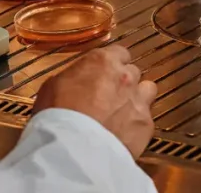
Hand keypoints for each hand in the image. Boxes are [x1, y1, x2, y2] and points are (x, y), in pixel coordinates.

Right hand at [33, 45, 157, 157]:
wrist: (75, 148)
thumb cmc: (59, 115)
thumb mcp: (53, 85)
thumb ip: (73, 77)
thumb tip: (75, 82)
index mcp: (102, 62)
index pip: (118, 52)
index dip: (111, 64)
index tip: (104, 72)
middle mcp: (125, 77)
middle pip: (133, 71)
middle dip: (123, 82)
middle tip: (109, 95)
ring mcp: (138, 100)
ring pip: (148, 90)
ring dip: (138, 97)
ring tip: (123, 111)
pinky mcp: (145, 124)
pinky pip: (147, 118)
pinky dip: (137, 123)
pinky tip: (124, 132)